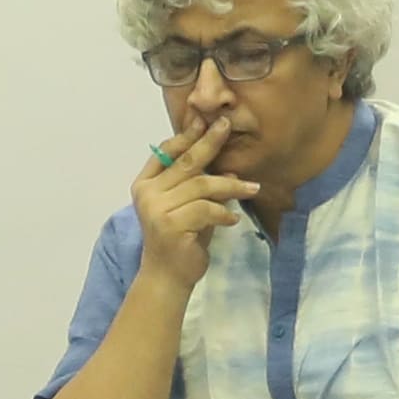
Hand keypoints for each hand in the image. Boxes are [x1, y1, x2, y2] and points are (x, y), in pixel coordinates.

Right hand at [130, 111, 263, 284]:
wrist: (167, 278)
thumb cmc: (180, 241)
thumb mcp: (189, 207)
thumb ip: (200, 187)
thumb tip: (229, 167)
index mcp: (145, 185)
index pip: (165, 152)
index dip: (187, 135)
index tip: (206, 121)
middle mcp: (147, 194)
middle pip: (186, 163)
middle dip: (210, 143)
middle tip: (227, 127)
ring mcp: (156, 209)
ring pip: (202, 185)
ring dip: (231, 187)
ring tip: (253, 189)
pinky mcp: (170, 225)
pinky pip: (206, 209)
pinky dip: (223, 213)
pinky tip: (232, 220)